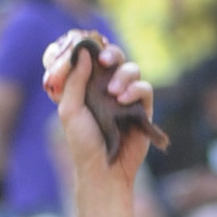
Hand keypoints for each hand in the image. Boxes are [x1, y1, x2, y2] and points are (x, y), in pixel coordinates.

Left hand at [41, 33, 152, 216]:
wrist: (103, 170)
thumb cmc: (83, 143)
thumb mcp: (70, 111)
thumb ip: (75, 81)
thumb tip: (84, 52)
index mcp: (89, 88)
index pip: (95, 60)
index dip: (95, 49)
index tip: (92, 47)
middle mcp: (108, 89)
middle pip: (116, 59)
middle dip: (112, 54)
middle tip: (106, 60)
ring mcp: (127, 98)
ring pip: (132, 71)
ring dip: (124, 75)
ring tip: (114, 92)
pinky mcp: (143, 110)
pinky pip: (146, 89)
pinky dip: (136, 89)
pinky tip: (124, 100)